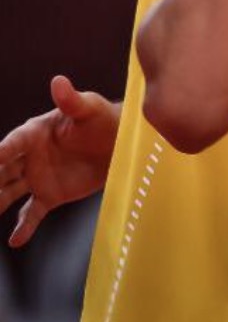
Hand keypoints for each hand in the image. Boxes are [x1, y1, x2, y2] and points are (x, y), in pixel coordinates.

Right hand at [0, 76, 120, 246]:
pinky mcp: (50, 194)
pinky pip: (32, 213)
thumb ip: (72, 100)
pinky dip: (24, 227)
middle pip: (0, 173)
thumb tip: (58, 81)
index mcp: (32, 134)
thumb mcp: (89, 108)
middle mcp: (28, 157)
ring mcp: (36, 177)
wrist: (121, 142)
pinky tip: (15, 241)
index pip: (8, 147)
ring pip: (8, 194)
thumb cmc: (104, 119)